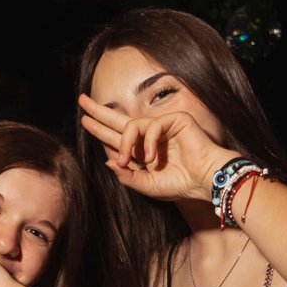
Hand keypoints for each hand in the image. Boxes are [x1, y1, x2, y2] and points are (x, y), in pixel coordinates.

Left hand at [77, 95, 235, 203]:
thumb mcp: (147, 185)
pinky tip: (152, 158)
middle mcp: (150, 137)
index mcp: (142, 152)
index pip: (117, 138)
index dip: (100, 130)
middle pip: (119, 121)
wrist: (204, 181)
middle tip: (82, 100)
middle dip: (100, 111)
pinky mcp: (175, 120)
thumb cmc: (180, 184)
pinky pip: (152, 126)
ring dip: (124, 143)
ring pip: (131, 126)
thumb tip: (107, 162)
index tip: (85, 121)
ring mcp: (162, 127)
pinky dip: (148, 142)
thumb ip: (127, 176)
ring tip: (124, 159)